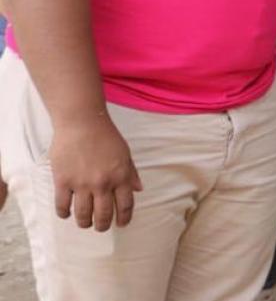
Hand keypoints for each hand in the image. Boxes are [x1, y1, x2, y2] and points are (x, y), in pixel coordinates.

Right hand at [50, 116, 142, 230]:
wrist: (82, 123)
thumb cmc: (106, 136)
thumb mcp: (125, 153)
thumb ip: (131, 173)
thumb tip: (138, 190)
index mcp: (121, 177)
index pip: (125, 205)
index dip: (124, 218)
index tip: (122, 224)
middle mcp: (103, 184)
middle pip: (104, 214)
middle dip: (103, 225)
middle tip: (101, 227)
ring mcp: (82, 184)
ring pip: (83, 214)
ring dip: (84, 223)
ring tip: (85, 223)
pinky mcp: (63, 181)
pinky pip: (62, 205)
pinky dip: (64, 213)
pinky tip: (66, 214)